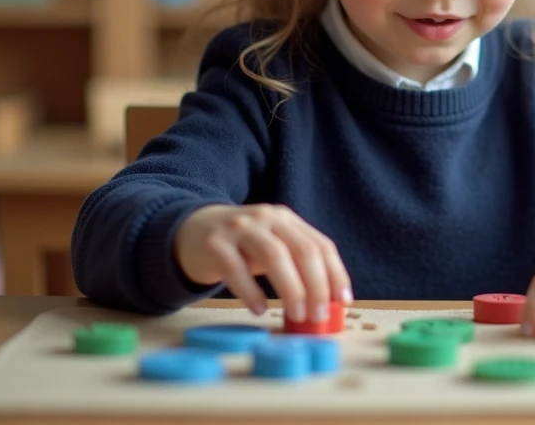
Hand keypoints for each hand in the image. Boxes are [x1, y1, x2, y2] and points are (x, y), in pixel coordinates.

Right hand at [174, 203, 351, 319]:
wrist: (191, 230)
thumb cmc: (241, 246)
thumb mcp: (271, 246)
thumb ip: (295, 266)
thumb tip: (324, 303)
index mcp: (287, 219)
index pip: (321, 245)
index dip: (335, 273)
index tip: (343, 301)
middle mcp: (267, 218)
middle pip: (302, 250)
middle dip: (316, 285)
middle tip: (319, 316)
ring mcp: (240, 228)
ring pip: (273, 255)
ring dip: (290, 289)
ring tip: (297, 315)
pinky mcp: (215, 244)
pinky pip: (236, 268)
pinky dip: (251, 292)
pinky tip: (260, 310)